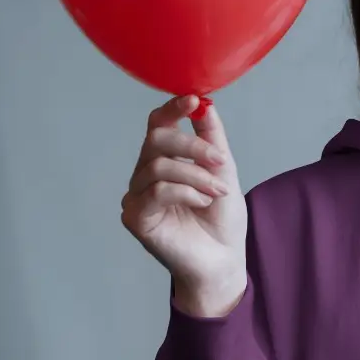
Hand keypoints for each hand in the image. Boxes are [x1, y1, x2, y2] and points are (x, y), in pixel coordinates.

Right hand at [121, 95, 247, 316]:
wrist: (223, 260)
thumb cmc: (220, 220)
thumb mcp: (223, 172)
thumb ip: (212, 139)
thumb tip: (205, 104)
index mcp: (164, 161)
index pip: (158, 125)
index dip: (172, 109)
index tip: (193, 99)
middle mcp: (145, 175)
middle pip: (156, 140)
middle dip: (192, 146)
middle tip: (220, 161)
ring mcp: (137, 196)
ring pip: (159, 166)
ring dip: (196, 175)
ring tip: (216, 193)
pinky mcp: (136, 217)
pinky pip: (157, 190)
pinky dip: (186, 192)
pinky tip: (201, 203)